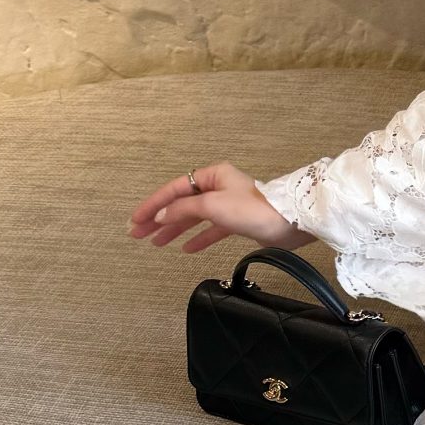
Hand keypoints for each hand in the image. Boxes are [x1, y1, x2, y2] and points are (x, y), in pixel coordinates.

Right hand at [126, 160, 312, 254]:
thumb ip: (183, 209)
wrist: (289, 223)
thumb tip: (161, 215)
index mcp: (212, 175)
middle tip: (138, 234)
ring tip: (156, 244)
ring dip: (175, 230)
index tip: (136, 220)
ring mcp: (228, 204)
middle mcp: (219, 187)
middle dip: (160, 219)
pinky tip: (186, 249)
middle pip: (182, 203)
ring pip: (194, 217)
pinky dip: (198, 238)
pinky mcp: (238, 221)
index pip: (174, 189)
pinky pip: (211, 229)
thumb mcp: (212, 205)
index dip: (153, 204)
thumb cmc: (253, 209)